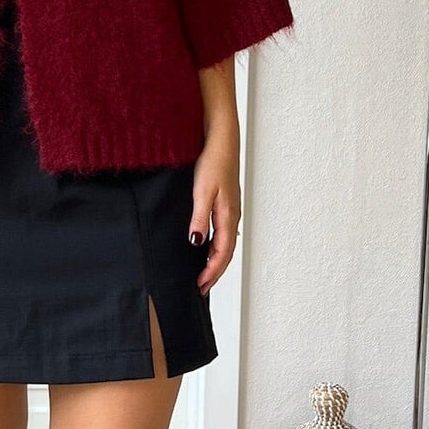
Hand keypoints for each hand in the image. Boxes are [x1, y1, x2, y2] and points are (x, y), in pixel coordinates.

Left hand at [189, 133, 240, 294]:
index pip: (221, 254)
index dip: (211, 273)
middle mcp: (232, 217)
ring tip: (203, 274)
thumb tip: (196, 243)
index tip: (200, 286)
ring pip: (225, 244)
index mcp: (228, 217)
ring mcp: (230, 211)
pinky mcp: (226, 205)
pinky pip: (223, 233)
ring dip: (215, 261)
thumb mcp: (202, 191)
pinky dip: (216, 247)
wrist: (222, 141)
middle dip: (214, 273)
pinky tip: (206, 248)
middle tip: (202, 288)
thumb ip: (199, 218)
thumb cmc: (213, 162)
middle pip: (225, 253)